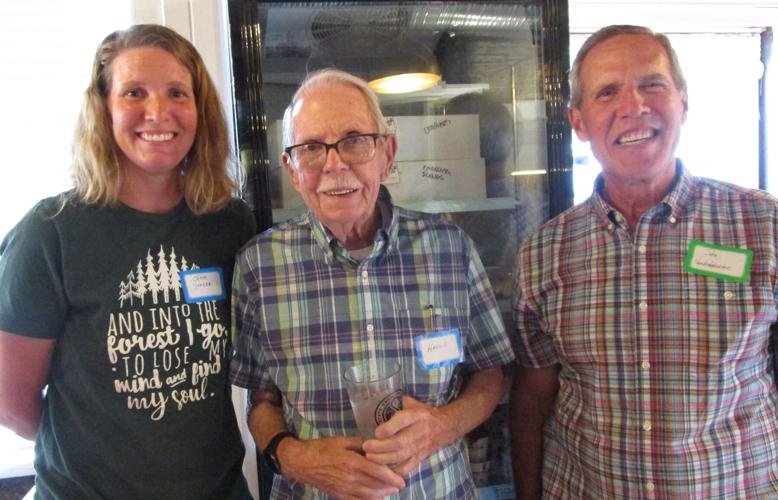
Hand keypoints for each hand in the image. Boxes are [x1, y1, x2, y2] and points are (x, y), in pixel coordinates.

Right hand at [280, 435, 404, 498]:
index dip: (391, 477)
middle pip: (376, 485)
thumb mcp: (342, 440)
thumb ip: (361, 444)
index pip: (377, 471)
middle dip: (390, 486)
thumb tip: (376, 446)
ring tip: (391, 491)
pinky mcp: (339, 495)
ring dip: (382, 494)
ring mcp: (344, 489)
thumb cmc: (322, 448)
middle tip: (400, 484)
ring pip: (369, 495)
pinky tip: (376, 498)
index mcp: (351, 462)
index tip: (402, 479)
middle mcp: (349, 477)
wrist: (302, 462)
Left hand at [362, 396, 457, 476]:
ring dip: (384, 459)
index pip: (404, 421)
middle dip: (381, 447)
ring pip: (402, 456)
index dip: (390, 428)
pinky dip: (396, 471)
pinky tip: (383, 470)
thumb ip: (398, 403)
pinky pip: (408, 467)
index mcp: (417, 415)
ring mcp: (421, 446)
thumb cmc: (425, 413)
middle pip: (400, 442)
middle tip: (366, 447)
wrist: (446, 426)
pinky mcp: (421, 457)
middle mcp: (420, 431)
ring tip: (369, 457)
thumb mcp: (414, 403)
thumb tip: (379, 400)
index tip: (376, 432)